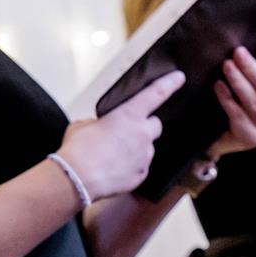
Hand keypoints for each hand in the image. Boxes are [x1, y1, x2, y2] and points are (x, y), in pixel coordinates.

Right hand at [58, 70, 185, 200]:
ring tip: (113, 156)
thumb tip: (100, 129)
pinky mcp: (141, 175)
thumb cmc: (78, 150)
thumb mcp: (83, 125)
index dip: (170, 84)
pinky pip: (140, 167)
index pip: (156, 94)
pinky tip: (113, 169)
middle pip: (155, 125)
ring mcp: (144, 156)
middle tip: (127, 133)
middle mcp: (142, 134)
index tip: (179, 77)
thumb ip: (98, 122)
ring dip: (135, 149)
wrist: (76, 179)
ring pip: (147, 148)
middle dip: (145, 127)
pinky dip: (130, 167)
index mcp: (128, 115)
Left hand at [206, 48, 255, 158]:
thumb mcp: (247, 90)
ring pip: (255, 100)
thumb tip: (238, 52)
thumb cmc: (234, 108)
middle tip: (236, 54)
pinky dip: (227, 98)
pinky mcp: (251, 138)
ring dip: (239, 81)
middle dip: (251, 68)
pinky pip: (238, 115)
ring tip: (226, 66)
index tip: (243, 54)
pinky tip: (218, 86)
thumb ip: (249, 74)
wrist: (221, 141)